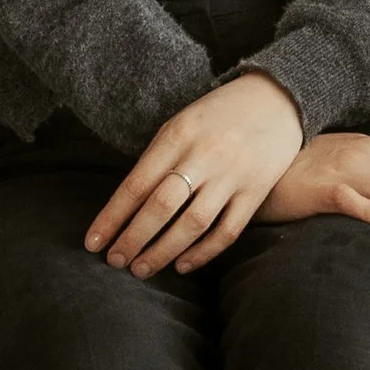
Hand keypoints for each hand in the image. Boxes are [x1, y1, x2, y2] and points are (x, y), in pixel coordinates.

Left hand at [86, 70, 306, 278]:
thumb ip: (158, 159)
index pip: (135, 185)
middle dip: (132, 239)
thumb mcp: (182, 122)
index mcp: (178, 135)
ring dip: (162, 252)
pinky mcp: (256, 191)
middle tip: (115, 261)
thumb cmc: (218, 115)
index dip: (111, 218)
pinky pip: (226, 231)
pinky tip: (182, 266)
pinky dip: (202, 253)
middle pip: (160, 207)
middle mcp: (203, 156)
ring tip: (141, 269)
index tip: (92, 243)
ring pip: (191, 224)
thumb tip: (128, 206)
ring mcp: (232, 175)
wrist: (277, 99)